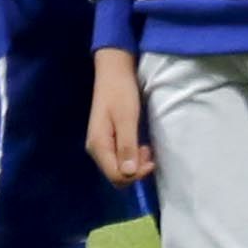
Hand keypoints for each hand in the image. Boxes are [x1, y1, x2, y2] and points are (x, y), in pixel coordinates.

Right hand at [84, 49, 152, 184]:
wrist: (113, 72)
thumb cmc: (121, 92)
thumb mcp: (127, 118)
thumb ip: (127, 146)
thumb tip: (128, 173)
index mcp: (99, 145)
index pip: (115, 176)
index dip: (135, 175)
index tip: (151, 161)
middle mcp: (96, 149)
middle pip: (116, 175)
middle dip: (135, 170)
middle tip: (149, 152)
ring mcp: (100, 145)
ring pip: (118, 168)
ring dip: (135, 164)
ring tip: (146, 148)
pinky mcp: (106, 141)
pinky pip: (118, 159)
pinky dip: (131, 157)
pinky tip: (140, 145)